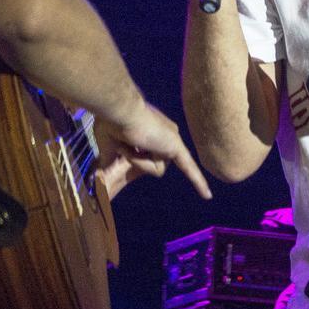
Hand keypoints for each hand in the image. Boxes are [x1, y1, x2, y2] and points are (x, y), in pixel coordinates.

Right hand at [94, 103, 211, 199]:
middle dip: (135, 160)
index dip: (135, 157)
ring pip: (156, 168)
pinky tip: (207, 196)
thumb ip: (110, 159)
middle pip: (153, 163)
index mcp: (152, 131)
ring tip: (131, 144)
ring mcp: (172, 140)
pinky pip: (188, 168)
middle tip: (123, 144)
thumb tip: (100, 175)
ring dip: (138, 161)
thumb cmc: (110, 123)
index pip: (151, 153)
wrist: (118, 111)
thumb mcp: (109, 146)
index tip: (124, 149)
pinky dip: (197, 182)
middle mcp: (165, 134)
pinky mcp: (176, 146)